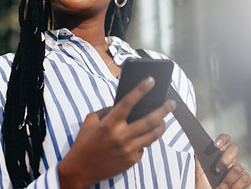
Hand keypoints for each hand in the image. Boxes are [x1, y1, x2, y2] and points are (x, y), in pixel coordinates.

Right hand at [58, 77, 175, 188]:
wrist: (79, 170)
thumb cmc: (83, 143)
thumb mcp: (90, 122)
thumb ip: (106, 111)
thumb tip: (122, 104)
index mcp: (109, 124)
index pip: (128, 102)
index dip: (140, 89)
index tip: (151, 80)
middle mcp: (121, 136)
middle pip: (149, 120)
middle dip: (164, 110)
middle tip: (172, 103)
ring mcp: (128, 150)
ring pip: (152, 135)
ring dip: (161, 126)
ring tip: (164, 120)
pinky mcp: (131, 161)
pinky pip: (143, 148)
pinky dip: (145, 141)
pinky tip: (144, 137)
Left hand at [195, 134, 250, 188]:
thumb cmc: (203, 186)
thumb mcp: (198, 171)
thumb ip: (198, 158)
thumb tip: (196, 145)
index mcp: (219, 155)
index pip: (225, 140)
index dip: (222, 139)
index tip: (215, 145)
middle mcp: (230, 161)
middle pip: (234, 148)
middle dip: (225, 159)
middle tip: (217, 170)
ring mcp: (238, 170)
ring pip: (239, 167)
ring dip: (228, 180)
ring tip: (221, 186)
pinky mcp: (244, 181)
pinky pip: (245, 178)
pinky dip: (236, 186)